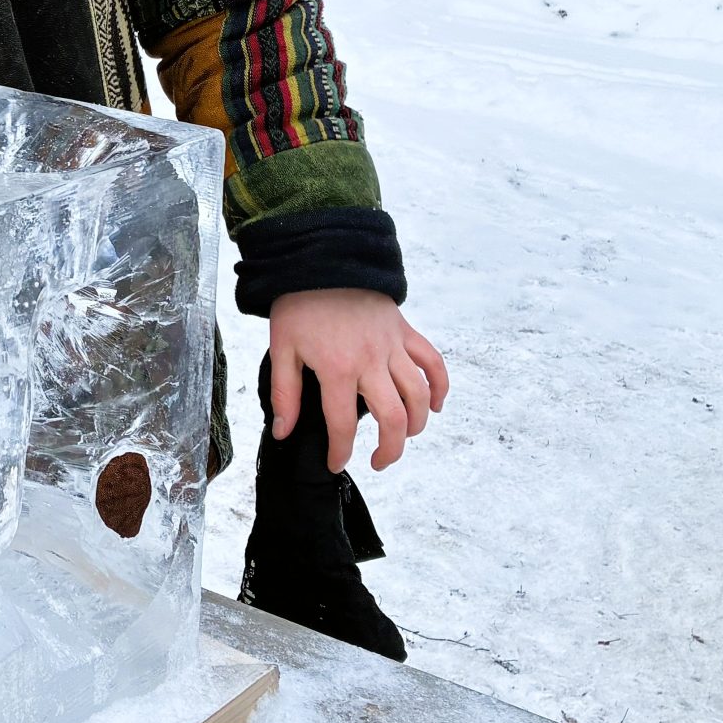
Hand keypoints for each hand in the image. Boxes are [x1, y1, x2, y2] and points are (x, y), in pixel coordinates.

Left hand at [267, 287, 448, 472]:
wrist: (322, 259)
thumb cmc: (299, 304)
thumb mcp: (281, 349)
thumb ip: (285, 394)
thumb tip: (283, 432)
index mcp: (337, 368)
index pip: (343, 425)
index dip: (341, 452)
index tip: (337, 463)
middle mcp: (371, 361)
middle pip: (394, 418)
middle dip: (390, 449)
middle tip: (378, 461)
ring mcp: (392, 346)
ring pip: (419, 395)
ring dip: (416, 424)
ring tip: (402, 436)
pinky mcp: (405, 331)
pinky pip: (432, 362)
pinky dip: (440, 386)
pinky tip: (435, 405)